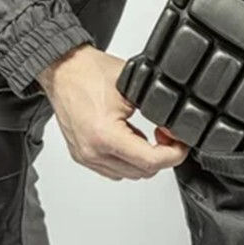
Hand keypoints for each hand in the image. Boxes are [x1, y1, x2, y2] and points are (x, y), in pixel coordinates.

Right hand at [37, 45, 188, 180]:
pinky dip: (127, 159)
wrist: (63, 69)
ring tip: (149, 137)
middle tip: (168, 137)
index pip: (150, 161)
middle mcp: (92, 151)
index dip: (174, 154)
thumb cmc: (89, 72)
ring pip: (128, 175)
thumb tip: (174, 128)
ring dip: (143, 160)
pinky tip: (130, 140)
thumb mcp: (133, 87)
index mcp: (105, 135)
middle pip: (141, 172)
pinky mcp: (81, 155)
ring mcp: (85, 155)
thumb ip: (156, 111)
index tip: (181, 144)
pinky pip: (113, 170)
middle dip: (161, 157)